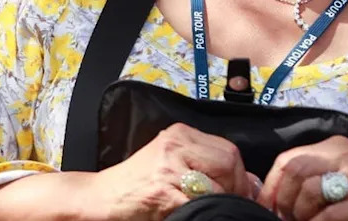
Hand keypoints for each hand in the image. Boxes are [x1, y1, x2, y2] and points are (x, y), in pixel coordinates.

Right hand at [86, 122, 256, 220]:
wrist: (99, 198)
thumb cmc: (135, 185)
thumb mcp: (172, 163)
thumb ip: (206, 165)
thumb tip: (248, 181)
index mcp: (181, 134)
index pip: (229, 150)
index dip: (239, 176)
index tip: (239, 192)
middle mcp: (176, 144)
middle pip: (228, 161)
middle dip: (234, 187)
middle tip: (228, 203)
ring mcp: (169, 167)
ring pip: (218, 183)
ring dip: (219, 201)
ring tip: (206, 208)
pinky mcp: (162, 191)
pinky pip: (198, 202)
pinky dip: (200, 211)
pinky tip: (188, 213)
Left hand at [257, 136, 347, 220]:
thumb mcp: (346, 174)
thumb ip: (316, 177)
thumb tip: (278, 196)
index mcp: (335, 148)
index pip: (289, 159)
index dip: (271, 185)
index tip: (266, 206)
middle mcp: (344, 155)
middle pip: (295, 170)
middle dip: (283, 199)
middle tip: (286, 218)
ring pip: (309, 191)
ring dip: (301, 214)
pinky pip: (330, 215)